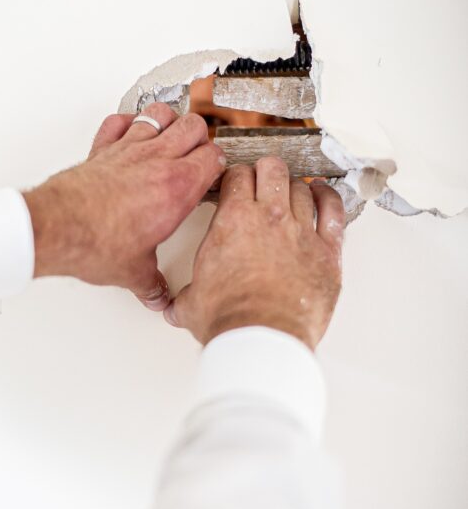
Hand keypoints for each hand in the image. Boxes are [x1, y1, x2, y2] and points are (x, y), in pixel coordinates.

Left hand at [23, 104, 225, 309]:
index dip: (217, 164)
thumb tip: (158, 295)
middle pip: (194, 126)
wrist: (57, 230)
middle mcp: (157, 161)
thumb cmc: (97, 243)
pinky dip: (127, 121)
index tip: (213, 174)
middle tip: (196, 152)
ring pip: (160, 115)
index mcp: (177, 188)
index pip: (214, 157)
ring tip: (169, 135)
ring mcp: (128, 150)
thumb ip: (152, 283)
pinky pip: (119, 120)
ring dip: (169, 122)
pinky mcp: (102, 149)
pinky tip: (130, 132)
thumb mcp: (135, 271)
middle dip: (200, 137)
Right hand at [164, 158, 344, 349]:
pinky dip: (329, 197)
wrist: (261, 338)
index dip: (236, 176)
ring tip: (292, 189)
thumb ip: (184, 299)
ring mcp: (301, 231)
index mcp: (232, 221)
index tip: (236, 182)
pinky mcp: (327, 251)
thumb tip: (174, 309)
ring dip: (295, 185)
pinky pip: (334, 210)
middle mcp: (269, 218)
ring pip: (302, 187)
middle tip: (263, 177)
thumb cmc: (229, 319)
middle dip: (266, 170)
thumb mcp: (192, 304)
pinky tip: (324, 195)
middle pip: (272, 170)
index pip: (236, 177)